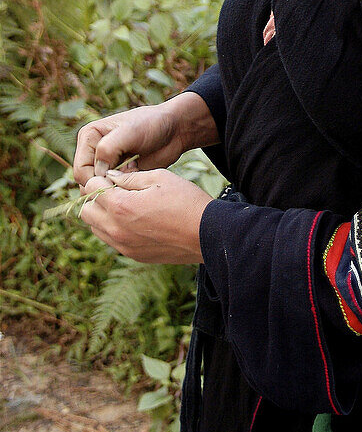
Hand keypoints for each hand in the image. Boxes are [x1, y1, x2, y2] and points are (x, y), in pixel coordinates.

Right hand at [74, 91, 217, 189]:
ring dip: (117, 188)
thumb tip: (98, 171)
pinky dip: (125, 191)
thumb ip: (109, 148)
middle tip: (131, 175)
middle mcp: (93, 151)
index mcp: (89, 137)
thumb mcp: (130, 131)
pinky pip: (114, 192)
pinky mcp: (119, 175)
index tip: (120, 174)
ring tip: (135, 175)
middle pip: (87, 183)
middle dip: (107, 184)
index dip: (97, 178)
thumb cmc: (152, 124)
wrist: (174, 130)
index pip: (81, 170)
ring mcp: (106, 164)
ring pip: (100, 190)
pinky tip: (139, 179)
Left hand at [79, 168, 212, 262]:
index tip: (117, 176)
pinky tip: (136, 220)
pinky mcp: (133, 255)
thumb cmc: (185, 201)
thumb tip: (112, 177)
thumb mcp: (159, 177)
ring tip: (126, 205)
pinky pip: (111, 240)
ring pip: (95, 228)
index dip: (101, 177)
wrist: (207, 234)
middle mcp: (116, 229)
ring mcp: (123, 246)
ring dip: (103, 214)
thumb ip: (130, 177)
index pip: (90, 188)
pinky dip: (115, 228)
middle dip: (96, 197)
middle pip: (85, 211)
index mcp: (120, 206)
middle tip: (116, 189)